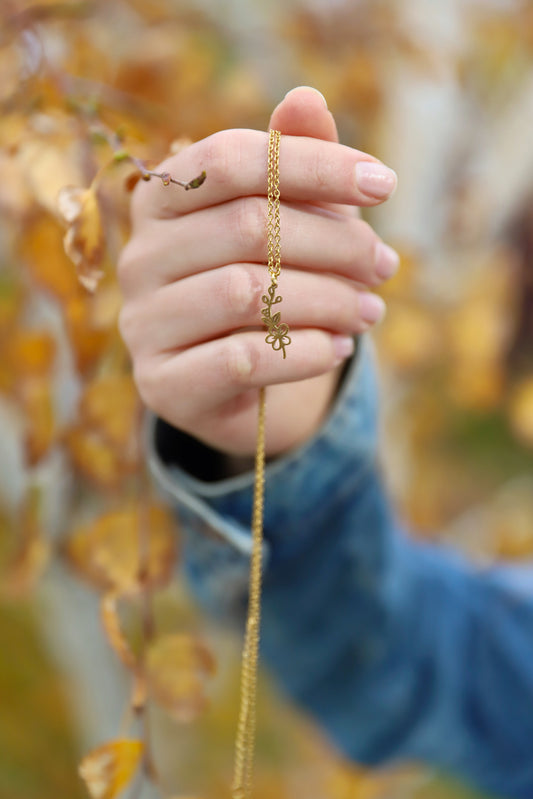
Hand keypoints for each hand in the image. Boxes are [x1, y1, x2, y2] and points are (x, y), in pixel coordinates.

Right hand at [118, 87, 397, 456]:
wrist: (227, 379)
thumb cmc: (260, 282)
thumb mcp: (282, 220)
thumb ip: (290, 163)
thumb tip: (306, 99)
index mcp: (162, 200)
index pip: (231, 159)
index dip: (313, 164)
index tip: (384, 186)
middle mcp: (141, 256)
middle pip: (247, 227)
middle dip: (335, 244)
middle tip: (384, 265)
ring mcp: (143, 322)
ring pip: (246, 293)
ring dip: (328, 301)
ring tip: (369, 311)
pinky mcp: (163, 382)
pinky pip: (242, 359)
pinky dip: (304, 352)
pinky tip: (338, 348)